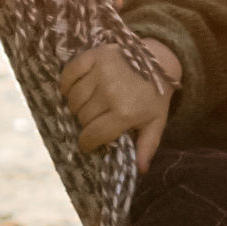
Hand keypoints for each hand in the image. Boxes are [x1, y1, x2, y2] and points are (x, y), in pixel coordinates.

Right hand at [59, 38, 180, 168]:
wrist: (159, 61)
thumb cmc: (155, 96)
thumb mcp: (155, 122)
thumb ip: (147, 146)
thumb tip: (140, 170)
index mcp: (124, 112)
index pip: (92, 135)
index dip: (87, 143)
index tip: (88, 144)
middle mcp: (110, 92)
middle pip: (82, 117)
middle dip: (86, 122)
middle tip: (95, 119)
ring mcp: (100, 71)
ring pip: (73, 98)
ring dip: (77, 105)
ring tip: (87, 104)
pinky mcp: (94, 55)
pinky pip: (68, 74)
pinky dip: (67, 84)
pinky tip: (75, 88)